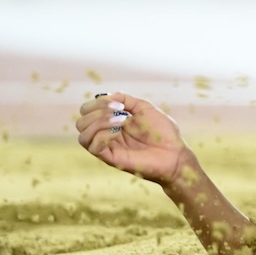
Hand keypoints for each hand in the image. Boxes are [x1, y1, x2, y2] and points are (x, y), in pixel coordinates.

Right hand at [75, 92, 189, 185]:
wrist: (175, 153)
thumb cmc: (162, 132)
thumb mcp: (144, 108)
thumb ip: (125, 99)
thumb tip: (104, 95)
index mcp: (111, 122)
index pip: (87, 111)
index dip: (96, 103)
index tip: (118, 102)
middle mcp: (106, 134)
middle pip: (80, 123)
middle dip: (96, 111)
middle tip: (119, 111)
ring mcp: (108, 147)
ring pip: (83, 135)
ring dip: (99, 123)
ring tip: (121, 120)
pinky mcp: (111, 158)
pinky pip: (93, 147)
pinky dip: (103, 135)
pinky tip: (118, 131)